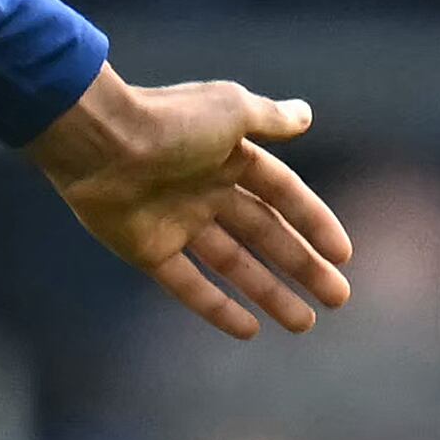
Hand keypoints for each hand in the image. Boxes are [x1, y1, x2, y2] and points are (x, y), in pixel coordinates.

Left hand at [30, 69, 354, 340]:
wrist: (96, 139)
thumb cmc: (167, 120)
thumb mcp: (230, 110)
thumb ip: (269, 118)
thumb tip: (304, 115)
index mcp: (227, 157)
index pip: (283, 195)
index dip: (314, 223)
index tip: (344, 256)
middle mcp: (204, 190)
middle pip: (264, 234)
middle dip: (302, 266)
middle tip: (338, 298)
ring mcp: (175, 221)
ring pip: (232, 264)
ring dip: (268, 292)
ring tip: (303, 323)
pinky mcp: (146, 249)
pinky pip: (187, 284)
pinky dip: (216, 307)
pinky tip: (249, 330)